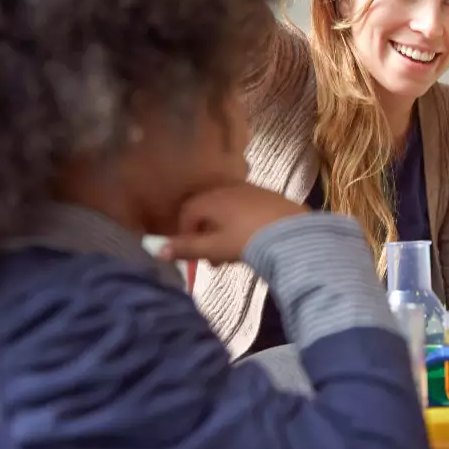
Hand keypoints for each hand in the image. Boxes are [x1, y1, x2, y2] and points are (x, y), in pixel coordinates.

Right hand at [157, 183, 307, 264]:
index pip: (188, 212)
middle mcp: (227, 189)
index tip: (192, 255)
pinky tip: (250, 241)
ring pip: (226, 210)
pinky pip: (245, 208)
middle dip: (205, 235)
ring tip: (230, 254)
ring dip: (223, 231)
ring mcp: (249, 190)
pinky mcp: (268, 195)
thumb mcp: (214, 248)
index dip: (185, 233)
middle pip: (207, 210)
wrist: (291, 233)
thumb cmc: (247, 240)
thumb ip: (186, 248)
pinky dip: (240, 224)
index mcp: (210, 199)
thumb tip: (157, 251)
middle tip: (212, 259)